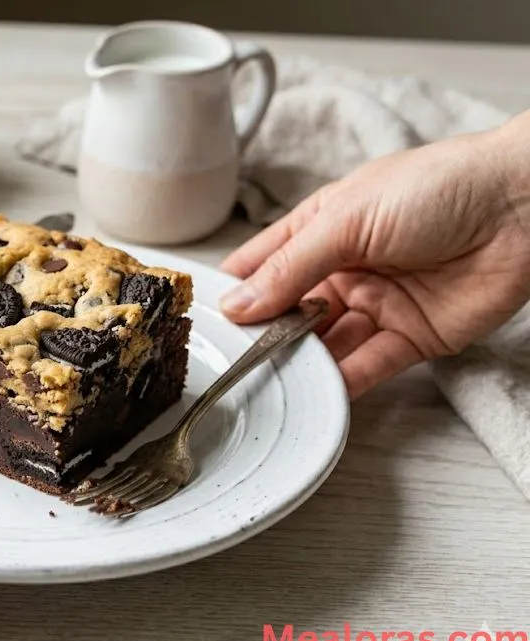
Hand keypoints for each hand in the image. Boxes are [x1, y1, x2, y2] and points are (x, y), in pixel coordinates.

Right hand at [220, 115, 529, 398]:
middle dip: (264, 335)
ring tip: (271, 381)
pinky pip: (368, 365)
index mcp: (321, 229)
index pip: (262, 266)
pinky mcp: (410, 336)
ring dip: (301, 362)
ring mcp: (376, 303)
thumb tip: (237, 305)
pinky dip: (343, 382)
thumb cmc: (438, 187)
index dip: (233, 292)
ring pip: (325, 343)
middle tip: (234, 360)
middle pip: (289, 312)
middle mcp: (343, 269)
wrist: (523, 207)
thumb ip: (289, 268)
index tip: (203, 321)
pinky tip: (318, 393)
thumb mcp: (346, 220)